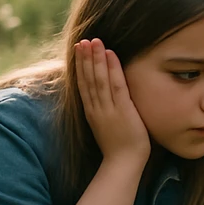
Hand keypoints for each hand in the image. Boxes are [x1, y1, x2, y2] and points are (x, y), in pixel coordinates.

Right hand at [74, 39, 149, 165]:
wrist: (123, 164)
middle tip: (84, 40)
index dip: (81, 66)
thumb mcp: (107, 126)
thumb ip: (105, 112)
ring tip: (95, 41)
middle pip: (88, 78)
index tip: (80, 50)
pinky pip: (117, 86)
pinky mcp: (122, 110)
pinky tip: (111, 55)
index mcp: (92, 112)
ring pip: (99, 78)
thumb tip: (107, 102)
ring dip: (96, 58)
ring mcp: (108, 108)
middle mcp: (97, 108)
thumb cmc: (120, 148)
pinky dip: (113, 69)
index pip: (84, 84)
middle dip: (86, 58)